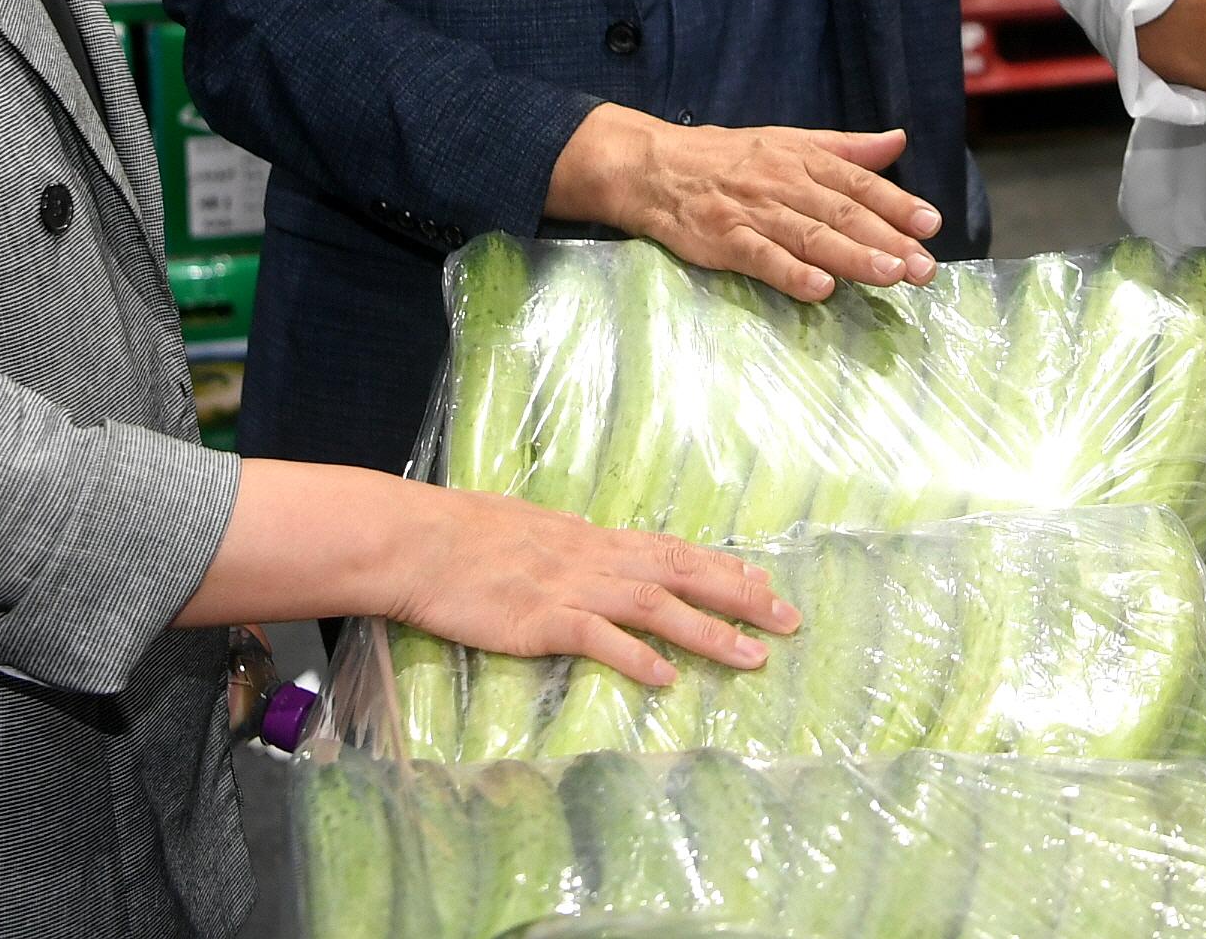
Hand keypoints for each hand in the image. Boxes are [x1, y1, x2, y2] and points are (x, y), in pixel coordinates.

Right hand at [383, 485, 796, 690]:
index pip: (673, 552)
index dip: (722, 570)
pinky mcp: (540, 619)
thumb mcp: (531, 527)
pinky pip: (597, 639)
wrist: (416, 540)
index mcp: (592, 540)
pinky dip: (636, 657)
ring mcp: (570, 588)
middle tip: (790, 619)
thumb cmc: (464, 533)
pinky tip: (667, 678)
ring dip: (708, 632)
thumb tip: (592, 540)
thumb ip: (568, 543)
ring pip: (655, 608)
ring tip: (752, 657)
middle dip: (740, 598)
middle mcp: (594, 559)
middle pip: (682, 575)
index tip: (765, 585)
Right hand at [548, 105, 940, 301]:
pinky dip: (792, 273)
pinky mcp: (725, 239)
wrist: (656, 166)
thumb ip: (847, 148)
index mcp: (803, 158)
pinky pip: (762, 258)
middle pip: (843, 213)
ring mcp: (754, 212)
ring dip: (854, 257)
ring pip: (811, 236)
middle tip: (924, 266)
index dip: (897, 203)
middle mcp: (784, 183)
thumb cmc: (730, 156)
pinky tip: (822, 289)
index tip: (931, 224)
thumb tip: (898, 141)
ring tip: (892, 275)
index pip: (858, 182)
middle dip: (887, 239)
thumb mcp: (790, 141)